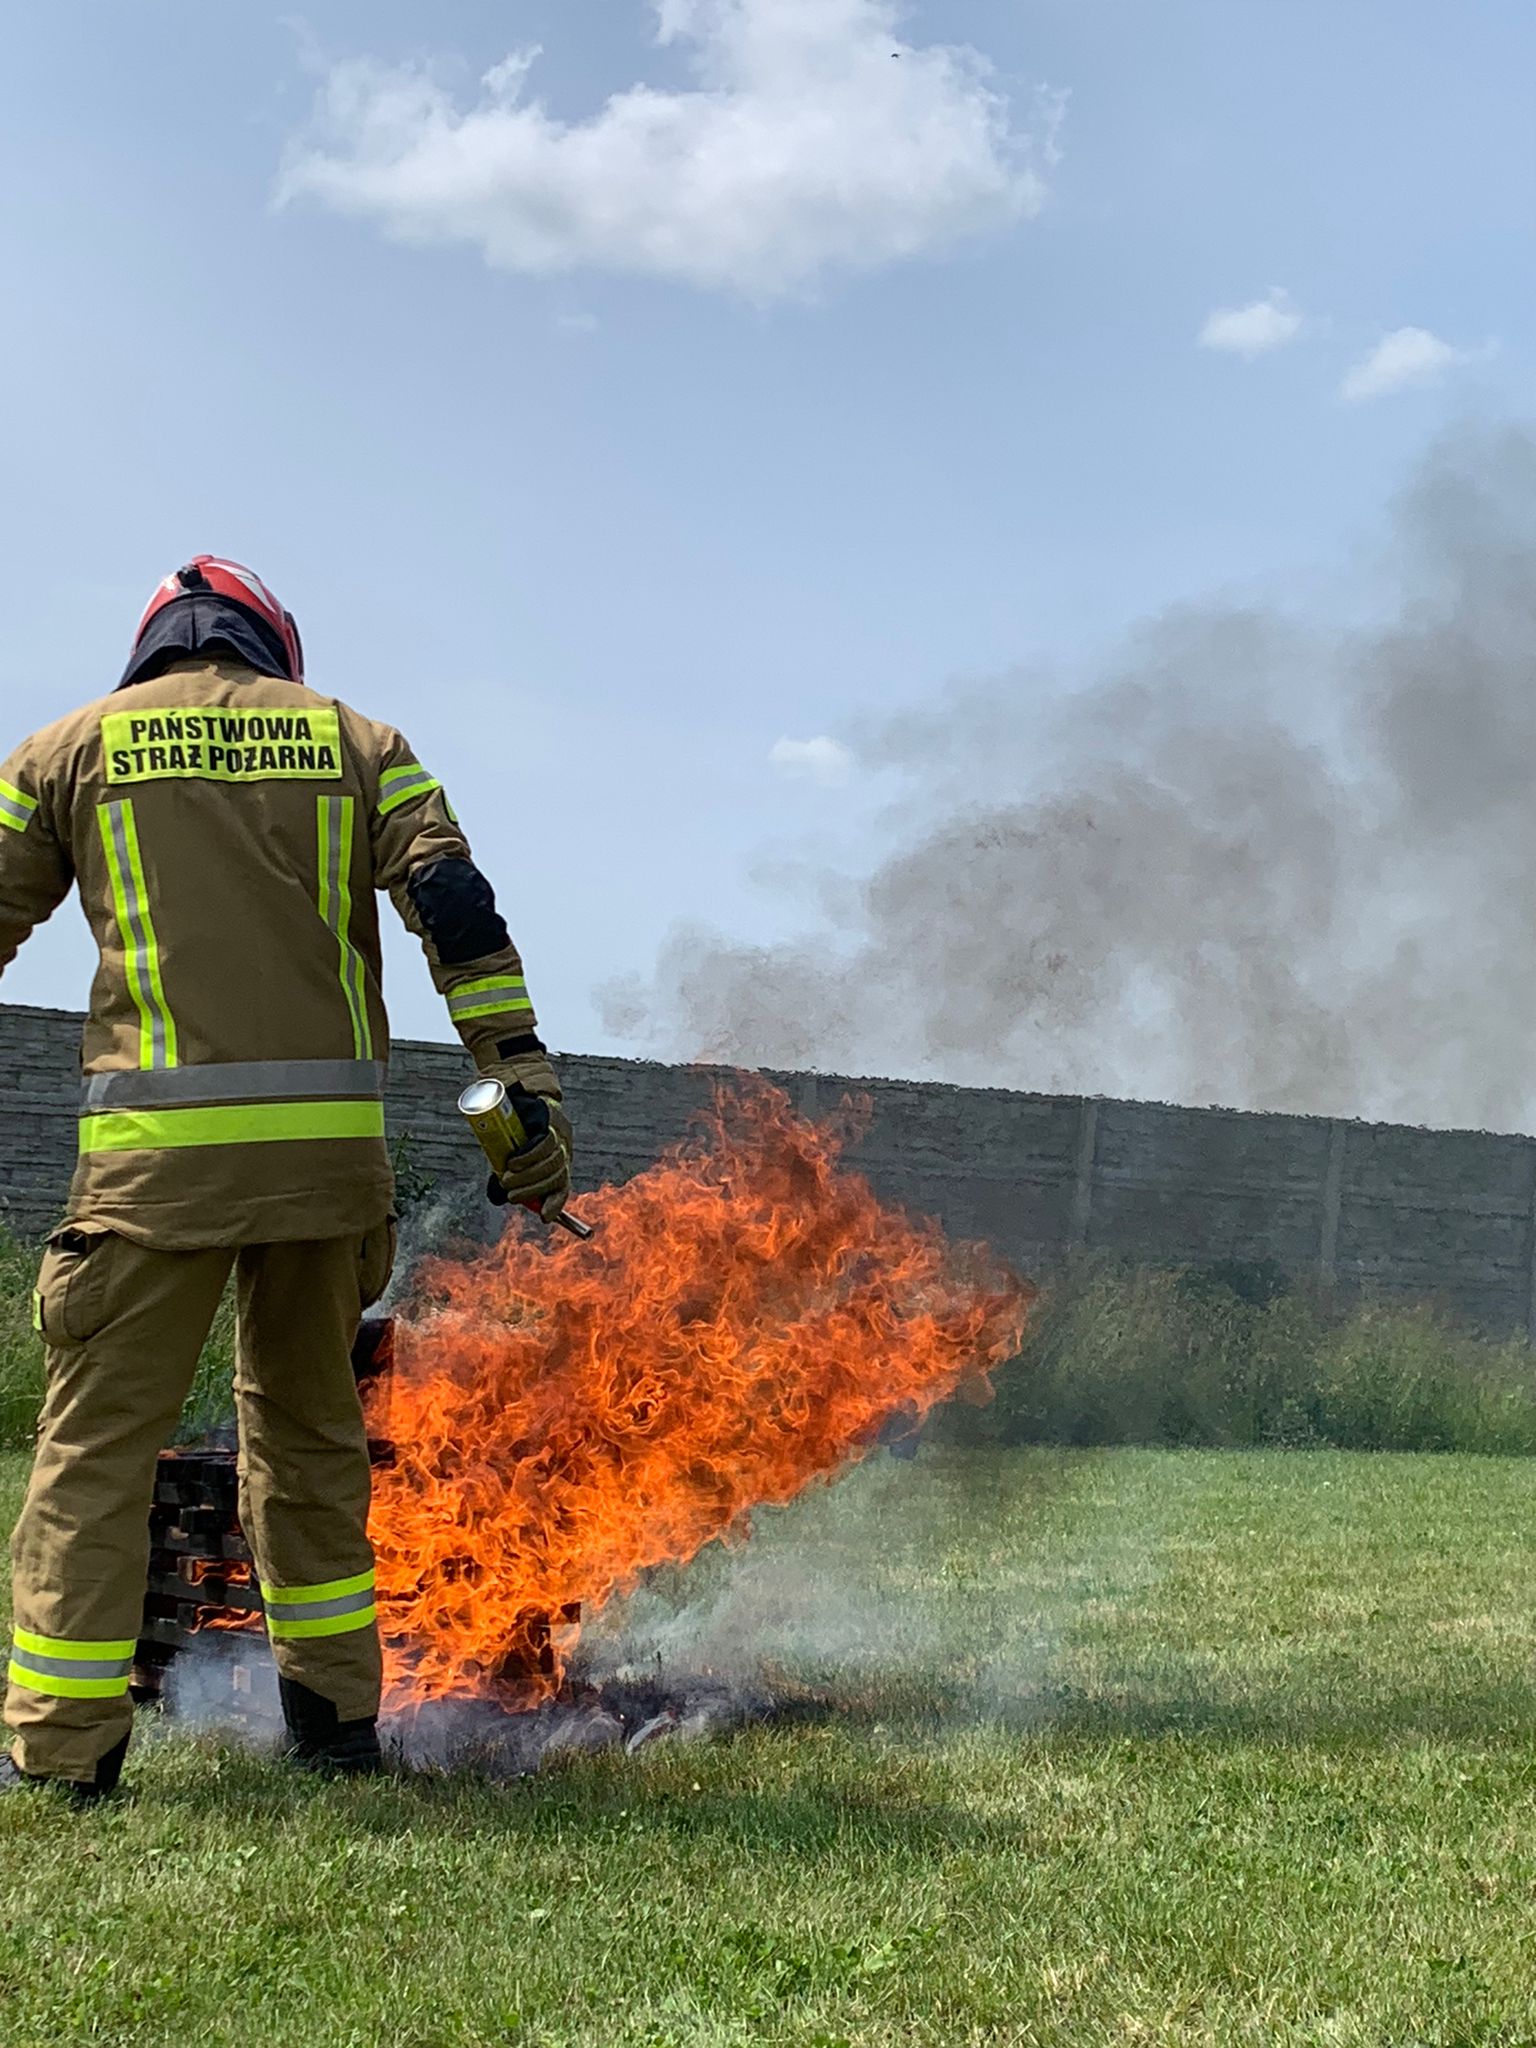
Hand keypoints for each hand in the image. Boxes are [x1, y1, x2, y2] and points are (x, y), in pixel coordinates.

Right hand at [486, 1079, 573, 1220]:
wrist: (517, 1094)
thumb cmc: (514, 1131)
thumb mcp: (511, 1156)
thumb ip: (507, 1175)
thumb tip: (498, 1199)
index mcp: (558, 1163)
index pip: (563, 1187)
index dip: (555, 1203)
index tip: (545, 1218)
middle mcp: (563, 1150)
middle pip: (557, 1176)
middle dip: (534, 1189)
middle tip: (511, 1193)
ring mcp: (558, 1135)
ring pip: (552, 1162)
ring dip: (529, 1175)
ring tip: (508, 1178)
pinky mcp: (549, 1121)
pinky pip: (545, 1143)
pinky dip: (530, 1156)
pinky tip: (514, 1161)